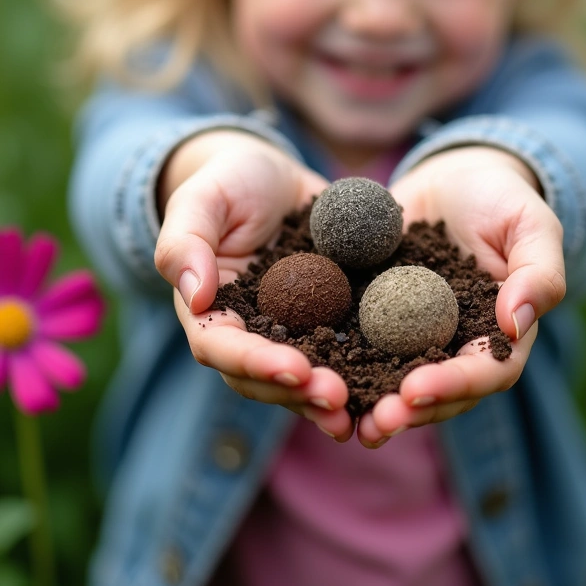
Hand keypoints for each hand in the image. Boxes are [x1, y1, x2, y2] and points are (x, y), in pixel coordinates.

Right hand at [155, 130, 354, 440]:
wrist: (273, 174)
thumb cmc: (228, 179)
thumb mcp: (202, 198)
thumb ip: (186, 242)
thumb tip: (194, 297)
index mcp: (211, 311)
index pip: (222, 348)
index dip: (256, 363)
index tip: (295, 367)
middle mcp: (250, 332)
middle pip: (265, 377)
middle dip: (301, 392)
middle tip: (339, 398)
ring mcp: (291, 332)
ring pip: (306, 377)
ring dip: (333, 397)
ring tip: (368, 411)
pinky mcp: (330, 321)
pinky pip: (347, 352)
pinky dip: (368, 372)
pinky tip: (399, 383)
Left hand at [356, 146, 564, 448]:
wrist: (453, 178)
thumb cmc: (502, 198)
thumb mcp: (531, 224)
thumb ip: (538, 273)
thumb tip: (516, 326)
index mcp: (498, 335)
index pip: (485, 372)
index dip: (453, 385)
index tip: (416, 389)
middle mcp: (454, 346)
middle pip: (436, 392)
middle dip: (407, 410)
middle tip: (376, 420)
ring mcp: (411, 336)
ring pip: (392, 380)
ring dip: (368, 402)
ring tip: (340, 414)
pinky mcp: (374, 317)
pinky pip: (356, 345)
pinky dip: (337, 363)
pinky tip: (310, 372)